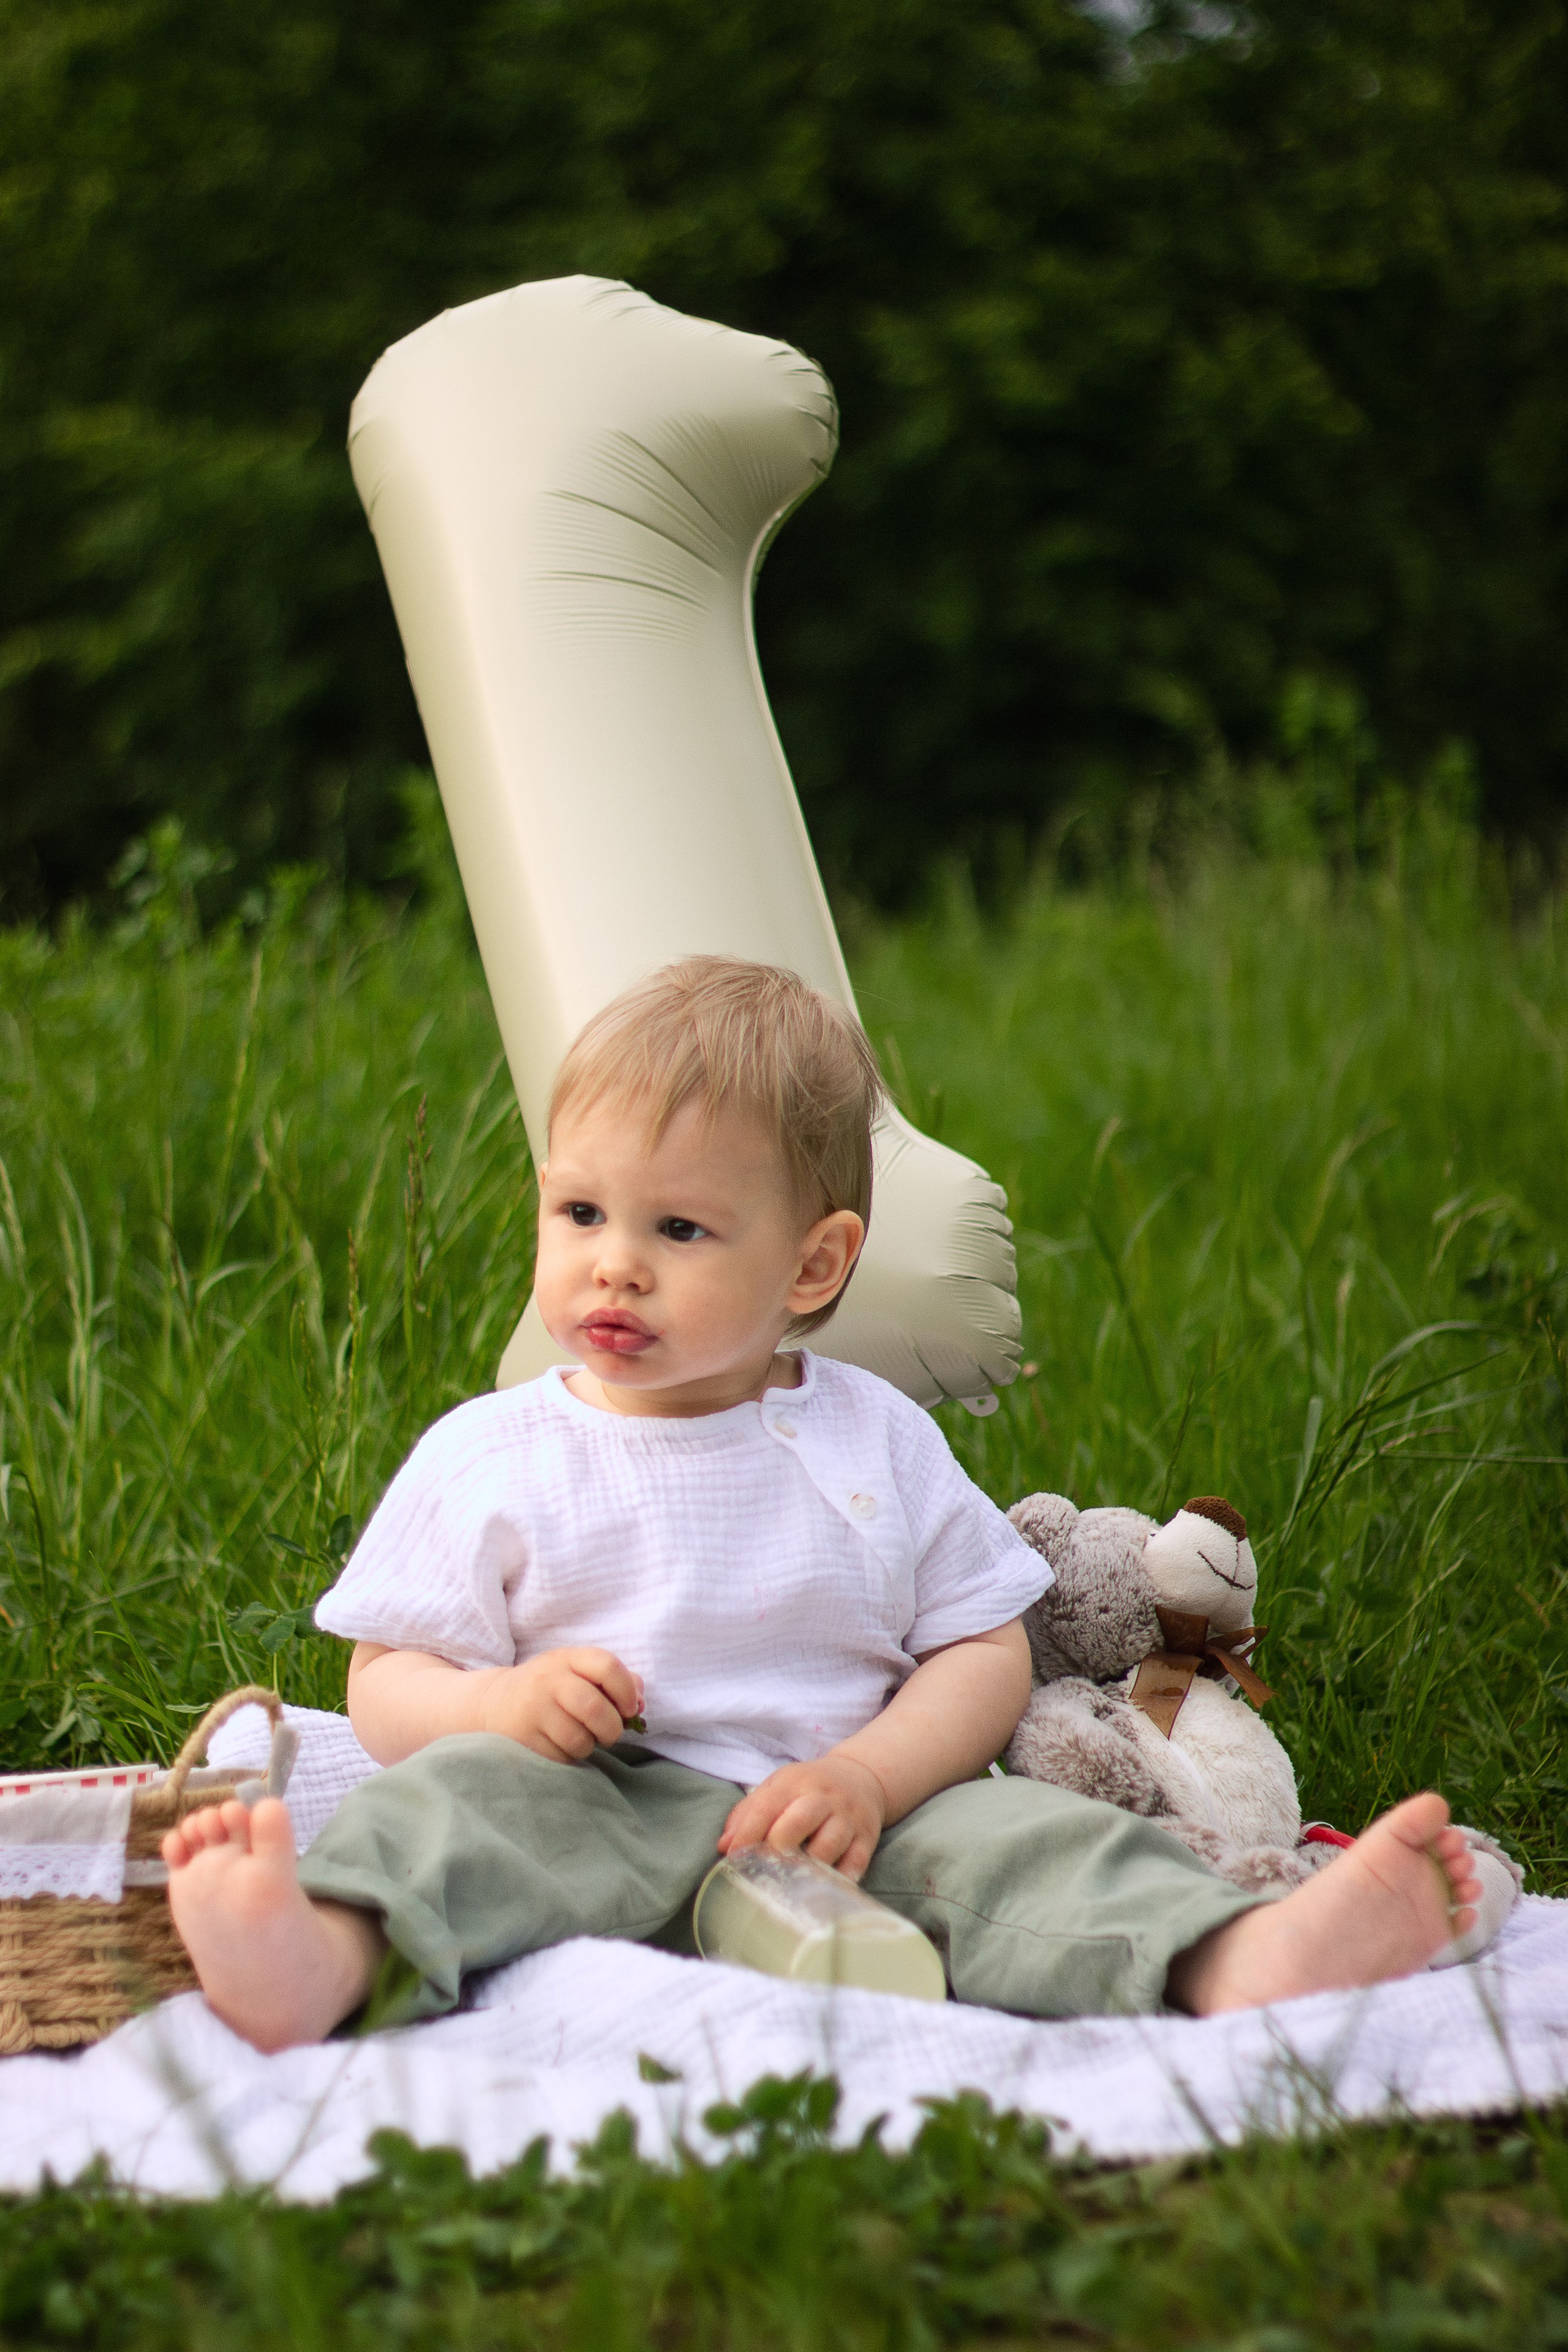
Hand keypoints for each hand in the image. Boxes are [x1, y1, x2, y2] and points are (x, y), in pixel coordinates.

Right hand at [477, 1647, 642, 1763]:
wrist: (493, 1703)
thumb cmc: (549, 1688)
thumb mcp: (576, 1672)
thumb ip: (614, 1681)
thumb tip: (640, 1705)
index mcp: (567, 1658)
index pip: (607, 1666)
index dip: (627, 1691)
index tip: (629, 1709)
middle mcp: (547, 1679)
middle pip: (595, 1708)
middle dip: (612, 1728)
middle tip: (609, 1733)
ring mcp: (532, 1709)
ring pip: (579, 1739)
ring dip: (589, 1746)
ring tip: (581, 1738)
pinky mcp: (521, 1738)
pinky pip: (561, 1757)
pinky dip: (569, 1757)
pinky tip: (560, 1745)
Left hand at [717, 1753, 887, 1880]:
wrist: (863, 1776)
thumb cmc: (809, 1787)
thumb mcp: (778, 1786)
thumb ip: (748, 1812)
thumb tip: (723, 1846)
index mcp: (795, 1782)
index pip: (767, 1806)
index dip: (747, 1834)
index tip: (734, 1858)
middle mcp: (823, 1798)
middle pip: (799, 1821)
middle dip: (778, 1848)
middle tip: (764, 1870)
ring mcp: (848, 1818)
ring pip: (828, 1845)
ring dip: (807, 1868)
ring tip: (790, 1886)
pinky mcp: (866, 1838)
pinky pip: (855, 1863)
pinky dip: (839, 1880)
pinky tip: (822, 1892)